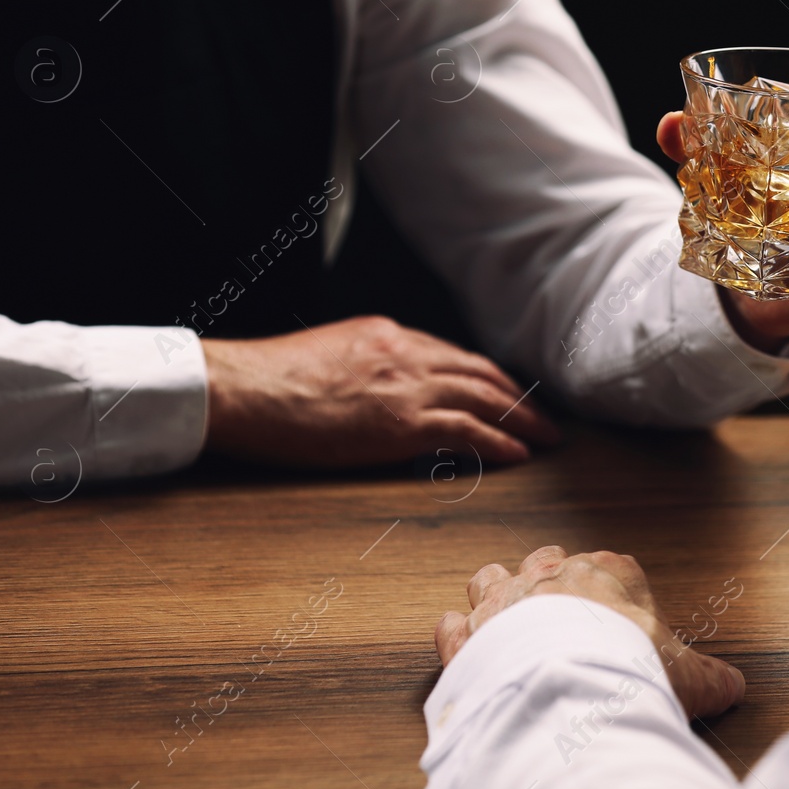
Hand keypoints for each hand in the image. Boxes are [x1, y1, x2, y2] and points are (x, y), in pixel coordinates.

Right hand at [200, 316, 558, 467]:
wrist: (242, 388)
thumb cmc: (267, 380)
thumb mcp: (325, 354)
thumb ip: (361, 364)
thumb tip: (375, 386)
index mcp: (385, 334)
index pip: (452, 354)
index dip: (486, 376)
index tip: (507, 391)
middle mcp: (404, 353)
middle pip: (479, 372)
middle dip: (516, 396)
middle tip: (543, 417)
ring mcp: (405, 387)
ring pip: (483, 399)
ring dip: (521, 420)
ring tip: (545, 437)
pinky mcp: (400, 424)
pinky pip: (466, 431)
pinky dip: (498, 442)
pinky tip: (518, 454)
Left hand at [435, 545, 745, 718]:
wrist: (570, 689)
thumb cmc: (630, 669)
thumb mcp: (689, 676)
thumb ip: (711, 678)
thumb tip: (734, 687)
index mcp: (608, 573)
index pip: (614, 567)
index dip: (616, 592)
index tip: (620, 619)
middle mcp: (552, 575)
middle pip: (549, 562)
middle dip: (553, 583)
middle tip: (563, 617)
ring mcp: (504, 601)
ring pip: (492, 578)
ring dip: (497, 594)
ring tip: (507, 616)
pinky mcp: (468, 636)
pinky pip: (453, 624)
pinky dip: (458, 634)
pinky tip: (465, 643)